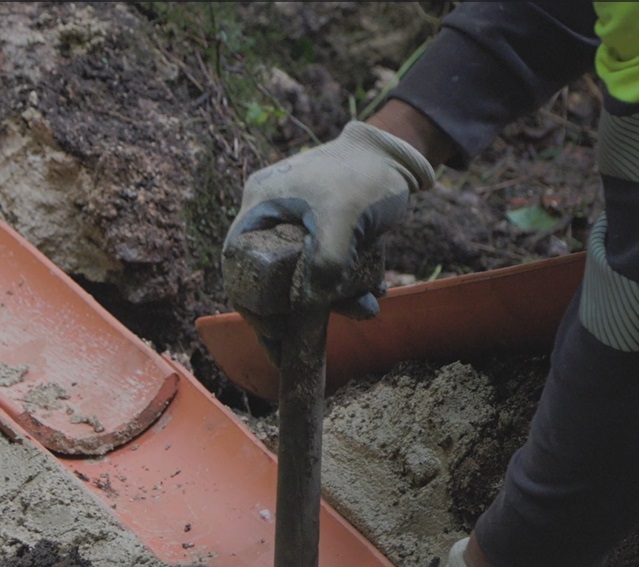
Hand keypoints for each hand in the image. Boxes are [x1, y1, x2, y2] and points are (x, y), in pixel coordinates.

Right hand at [224, 120, 435, 321]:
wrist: (400, 155)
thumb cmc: (366, 175)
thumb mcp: (345, 219)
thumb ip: (326, 263)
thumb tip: (310, 307)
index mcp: (262, 203)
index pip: (238, 262)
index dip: (248, 302)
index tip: (272, 331)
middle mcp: (272, 215)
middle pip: (266, 277)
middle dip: (291, 311)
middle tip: (306, 340)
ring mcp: (297, 225)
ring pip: (299, 277)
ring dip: (329, 299)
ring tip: (364, 306)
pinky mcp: (322, 233)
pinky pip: (323, 268)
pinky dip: (344, 285)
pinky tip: (371, 295)